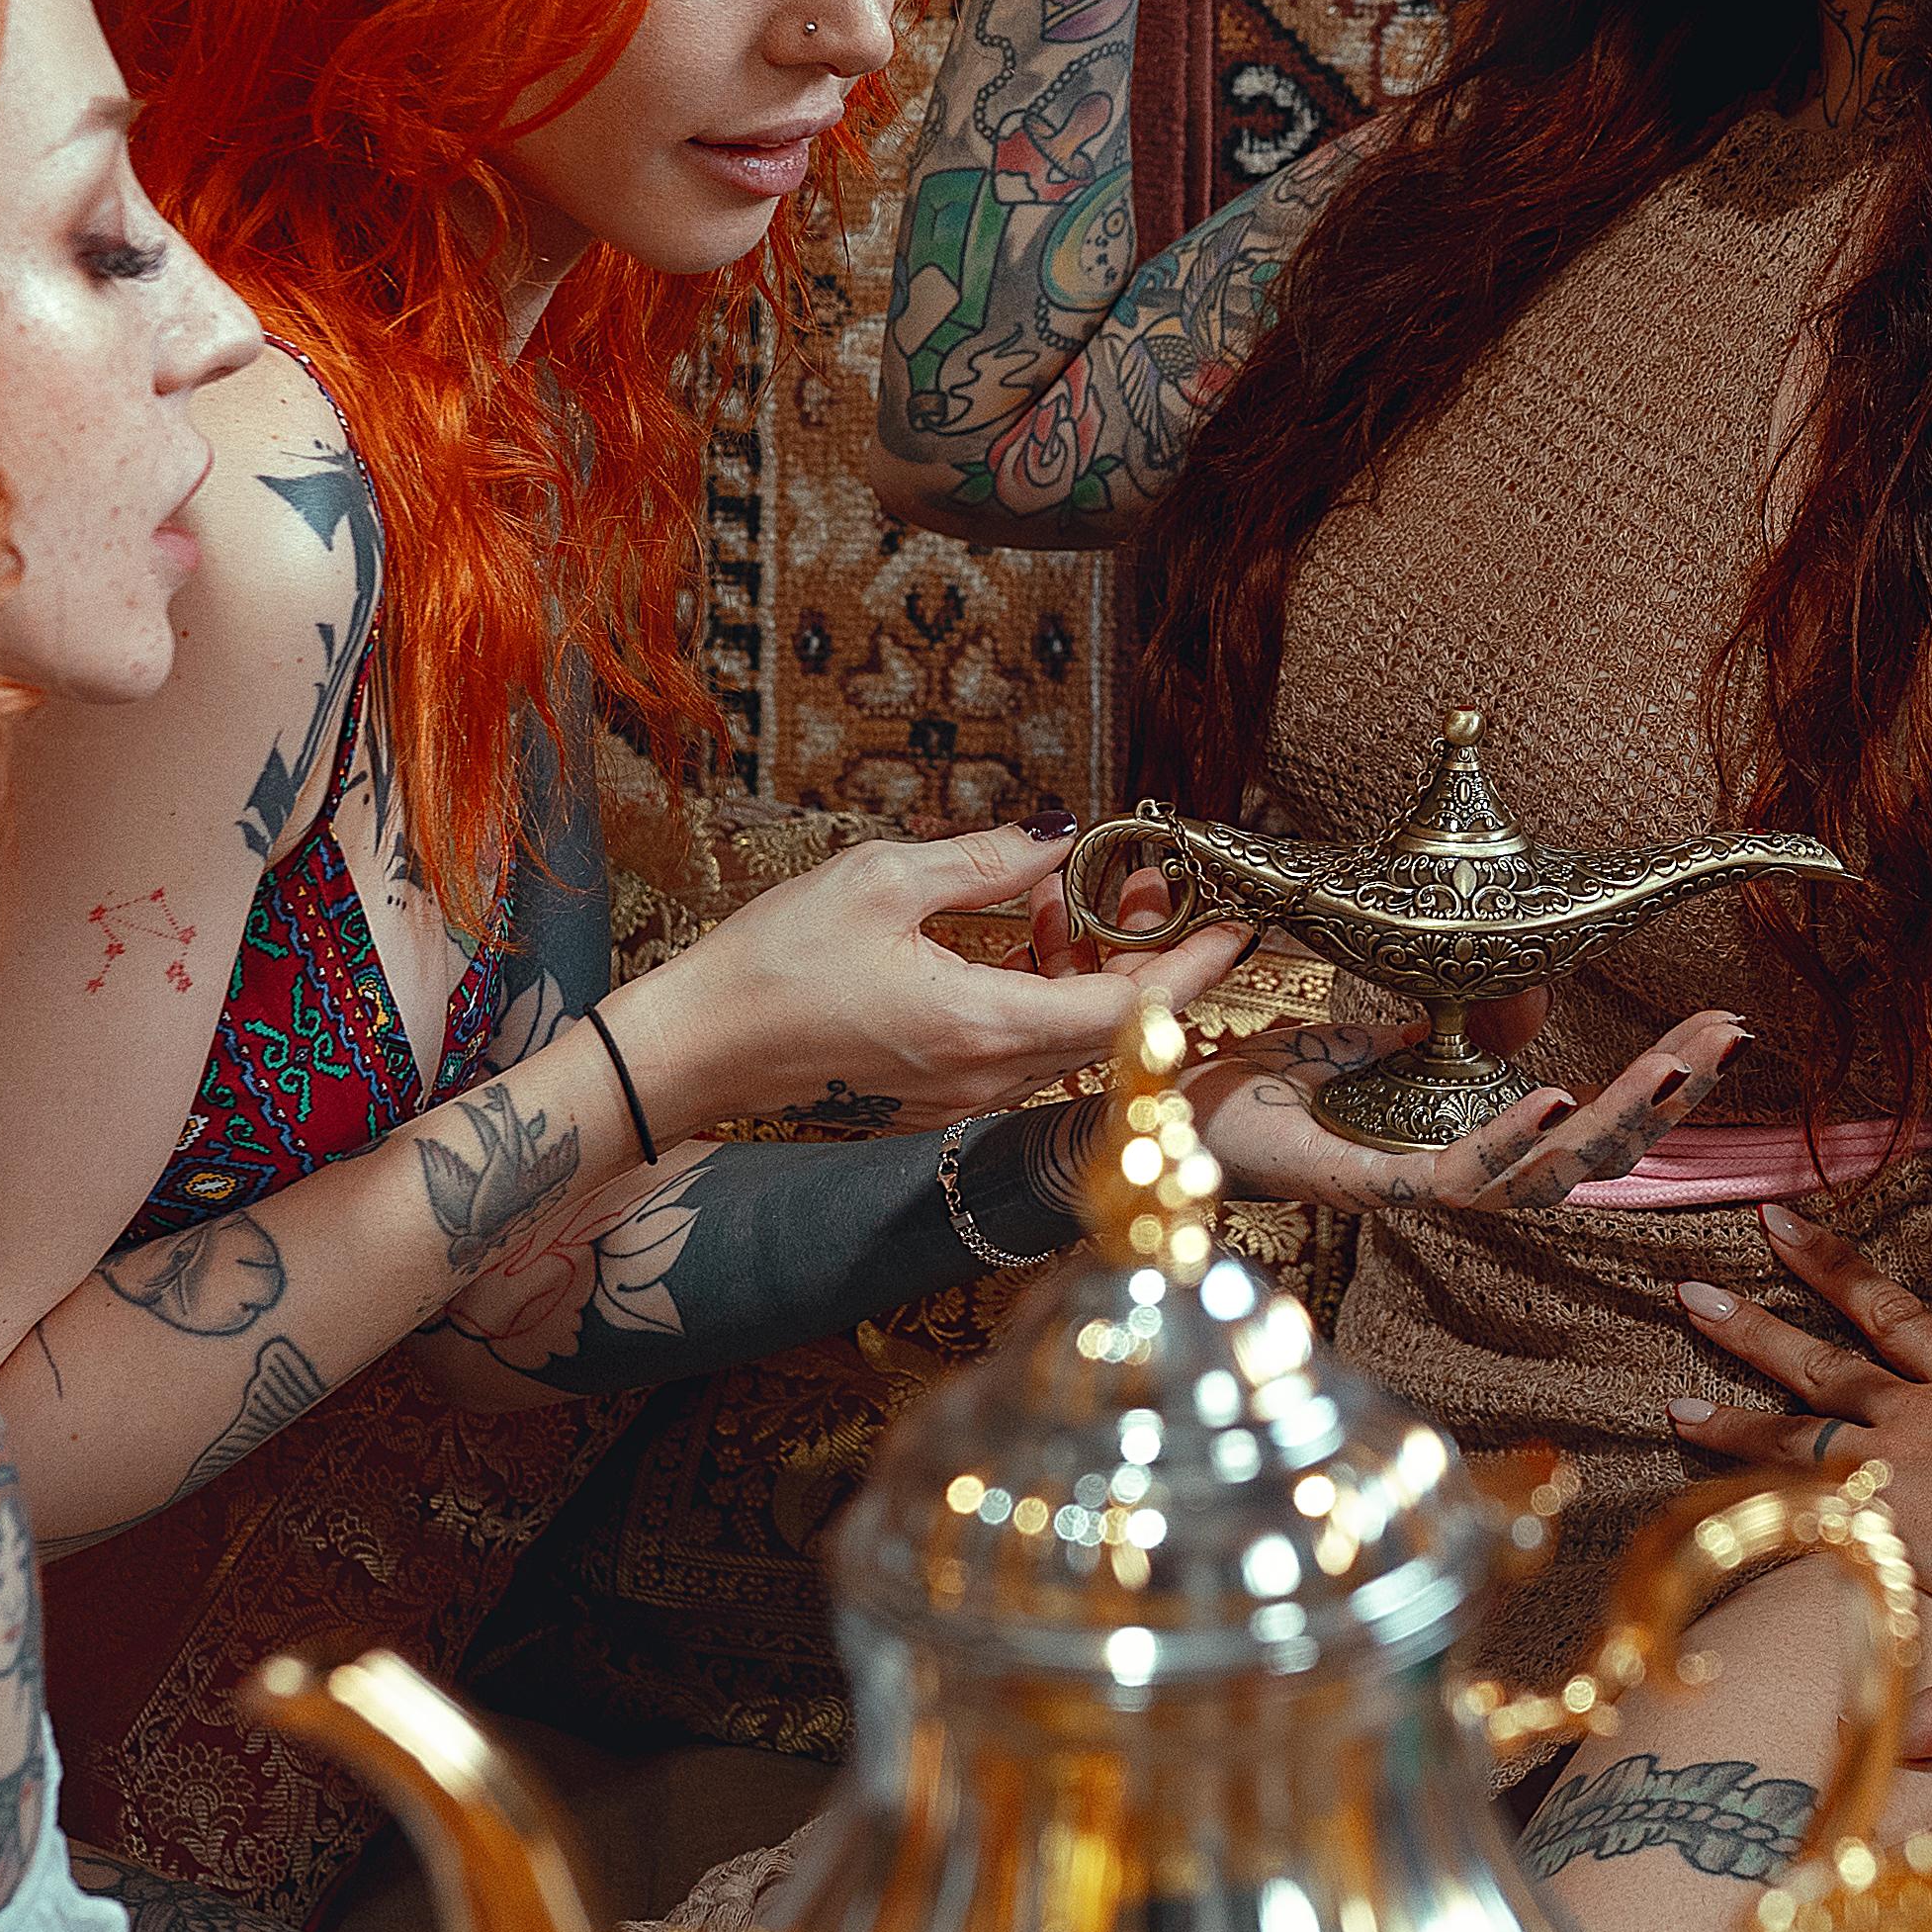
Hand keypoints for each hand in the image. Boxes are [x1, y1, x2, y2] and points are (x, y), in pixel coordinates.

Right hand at [647, 823, 1249, 1132]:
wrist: (695, 1047)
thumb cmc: (773, 964)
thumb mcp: (885, 881)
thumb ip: (990, 861)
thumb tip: (1063, 836)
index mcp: (986, 1028)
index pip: (1133, 1011)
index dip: (1193, 966)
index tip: (1236, 924)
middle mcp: (988, 1078)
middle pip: (1112, 1025)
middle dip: (1146, 951)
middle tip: (1150, 879)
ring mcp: (962, 1095)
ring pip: (1068, 1033)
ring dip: (1087, 965)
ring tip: (1070, 889)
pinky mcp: (938, 1093)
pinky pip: (1022, 1043)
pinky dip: (1041, 987)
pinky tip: (1018, 929)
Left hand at [1190, 1006, 1744, 1210]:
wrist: (1168, 1111)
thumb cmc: (1264, 1089)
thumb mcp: (1378, 1043)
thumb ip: (1451, 1028)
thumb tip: (1530, 990)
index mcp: (1466, 1142)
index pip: (1587, 1124)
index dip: (1655, 1084)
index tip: (1718, 1027)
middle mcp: (1456, 1179)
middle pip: (1591, 1161)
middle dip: (1665, 1102)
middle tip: (1728, 1039)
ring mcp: (1417, 1192)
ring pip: (1544, 1181)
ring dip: (1615, 1122)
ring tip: (1673, 1066)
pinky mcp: (1368, 1191)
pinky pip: (1455, 1179)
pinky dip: (1508, 1139)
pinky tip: (1551, 1097)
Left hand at [1665, 1213, 1931, 1636]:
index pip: (1893, 1313)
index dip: (1833, 1268)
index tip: (1779, 1227)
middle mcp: (1919, 1410)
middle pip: (1827, 1359)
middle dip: (1757, 1324)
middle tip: (1692, 1291)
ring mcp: (1892, 1461)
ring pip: (1798, 1429)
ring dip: (1735, 1413)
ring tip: (1675, 1403)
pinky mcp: (1875, 1517)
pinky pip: (1795, 1500)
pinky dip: (1751, 1490)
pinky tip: (1713, 1494)